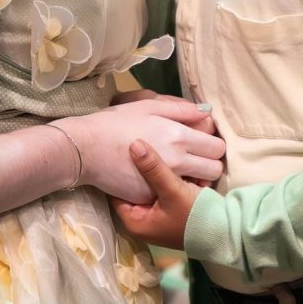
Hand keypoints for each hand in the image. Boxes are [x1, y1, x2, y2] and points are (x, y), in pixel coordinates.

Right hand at [56, 98, 224, 202]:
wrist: (85, 148)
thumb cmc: (115, 122)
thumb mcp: (148, 106)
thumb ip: (180, 109)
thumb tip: (205, 112)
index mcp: (179, 136)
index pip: (216, 147)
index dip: (213, 144)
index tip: (204, 142)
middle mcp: (177, 161)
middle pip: (214, 170)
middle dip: (210, 164)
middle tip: (197, 158)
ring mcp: (164, 182)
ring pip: (199, 186)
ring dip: (196, 179)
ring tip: (182, 170)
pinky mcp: (150, 197)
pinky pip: (172, 195)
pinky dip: (172, 190)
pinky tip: (160, 180)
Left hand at [112, 140, 202, 249]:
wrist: (224, 231)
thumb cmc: (195, 216)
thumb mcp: (172, 190)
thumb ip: (154, 168)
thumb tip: (134, 144)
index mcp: (134, 222)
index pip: (116, 190)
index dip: (119, 169)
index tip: (120, 148)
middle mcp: (141, 220)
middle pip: (132, 187)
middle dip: (137, 168)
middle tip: (135, 144)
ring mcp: (155, 215)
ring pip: (147, 186)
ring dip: (152, 171)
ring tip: (149, 147)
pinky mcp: (167, 209)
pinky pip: (159, 188)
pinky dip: (163, 176)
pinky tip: (166, 158)